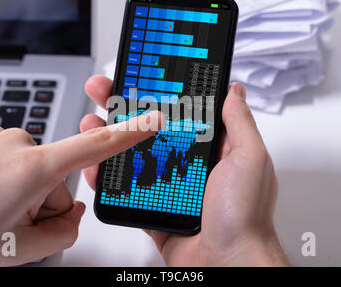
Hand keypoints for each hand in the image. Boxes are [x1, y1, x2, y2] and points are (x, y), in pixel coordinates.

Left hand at [0, 111, 163, 265]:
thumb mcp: (18, 249)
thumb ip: (64, 233)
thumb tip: (74, 214)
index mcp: (33, 168)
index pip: (95, 147)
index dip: (129, 133)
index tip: (152, 120)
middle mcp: (17, 144)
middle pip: (58, 175)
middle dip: (44, 202)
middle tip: (10, 223)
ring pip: (34, 169)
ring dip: (23, 191)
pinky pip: (12, 159)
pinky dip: (5, 179)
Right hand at [81, 75, 288, 266]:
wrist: (226, 264)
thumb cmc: (244, 216)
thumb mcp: (249, 159)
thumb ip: (239, 122)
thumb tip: (234, 90)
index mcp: (210, 147)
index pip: (179, 110)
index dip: (158, 91)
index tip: (139, 76)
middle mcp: (188, 162)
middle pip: (149, 128)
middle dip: (124, 107)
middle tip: (103, 91)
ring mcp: (168, 183)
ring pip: (132, 155)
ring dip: (109, 137)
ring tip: (92, 122)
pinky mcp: (152, 205)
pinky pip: (126, 188)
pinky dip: (108, 176)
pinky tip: (95, 163)